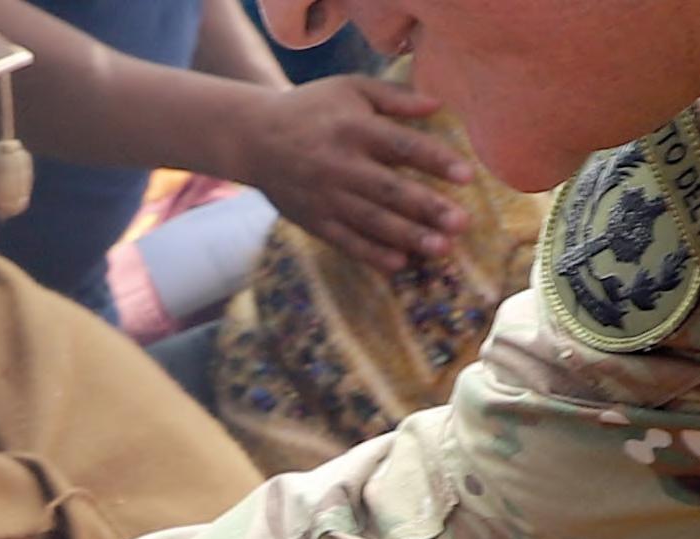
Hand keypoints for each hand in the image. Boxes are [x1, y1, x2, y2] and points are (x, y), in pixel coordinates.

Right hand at [233, 75, 473, 271]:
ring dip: (408, 237)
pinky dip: (372, 254)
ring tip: (441, 249)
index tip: (467, 176)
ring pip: (372, 221)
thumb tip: (439, 105)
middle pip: (390, 190)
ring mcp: (326, 197)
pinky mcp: (315, 221)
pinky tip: (399, 264)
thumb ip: (395, 98)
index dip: (435, 161)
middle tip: (461, 224)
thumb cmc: (312, 110)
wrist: (254, 138)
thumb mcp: (350, 89)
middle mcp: (341, 165)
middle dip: (427, 208)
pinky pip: (346, 241)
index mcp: (354, 129)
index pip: (402, 146)